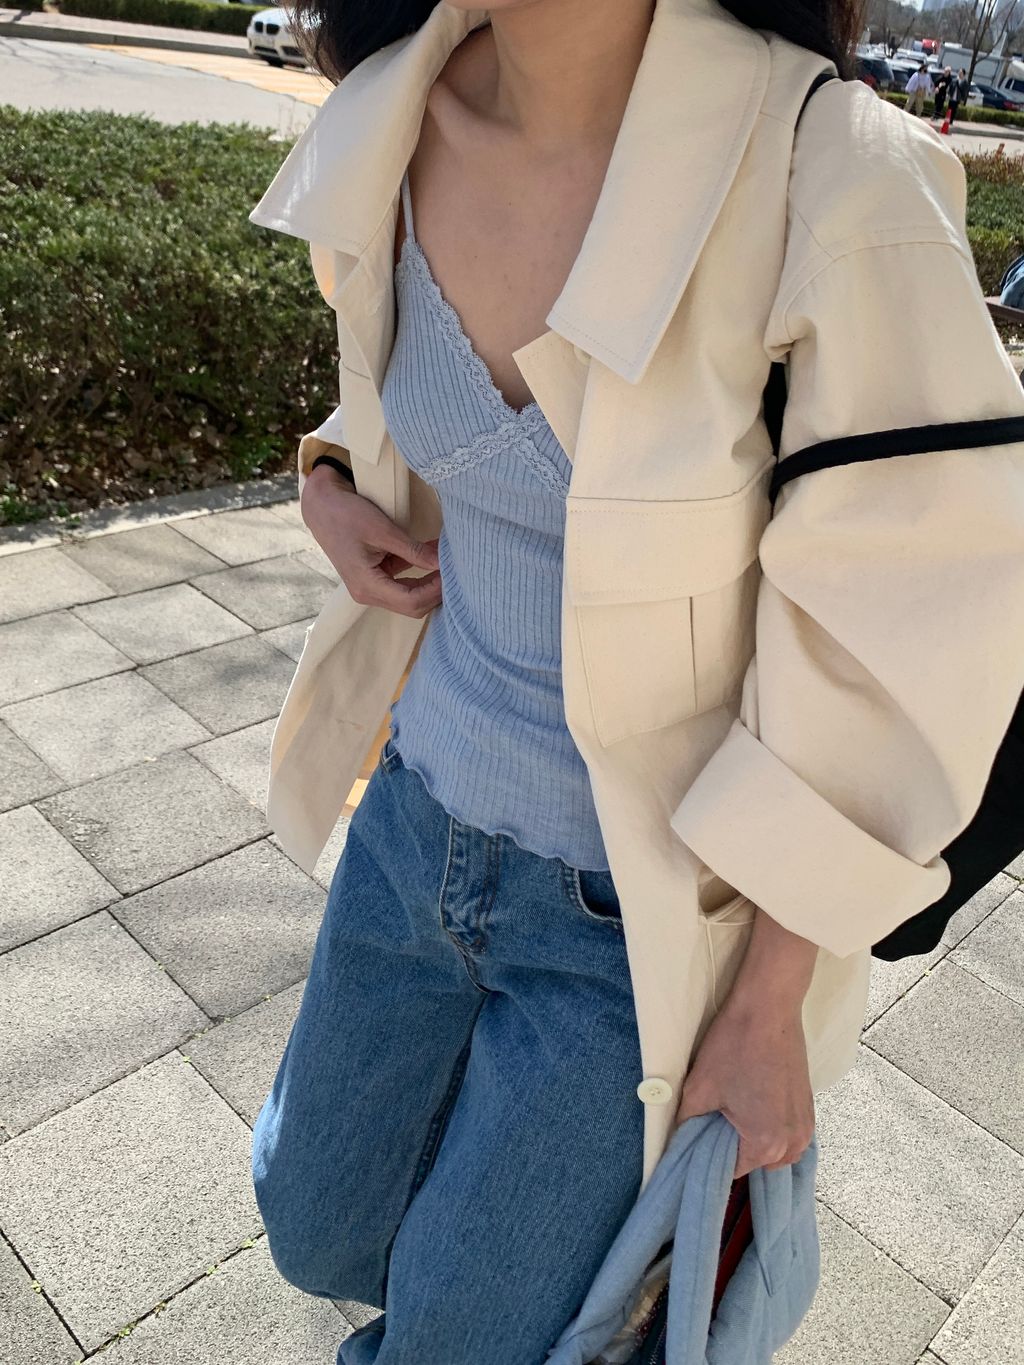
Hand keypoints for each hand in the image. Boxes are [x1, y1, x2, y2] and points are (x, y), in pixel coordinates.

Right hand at [301, 464, 441, 618]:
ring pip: (410, 597)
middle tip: (456, 569)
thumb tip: (443, 562)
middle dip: (436, 591)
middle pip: (412, 606)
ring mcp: (371, 587)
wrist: (322, 507)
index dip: (436, 591)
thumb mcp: (383, 530)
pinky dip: (420, 574)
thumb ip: (414, 550)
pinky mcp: (375, 578)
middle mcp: (368, 593)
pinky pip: (403, 584)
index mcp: (367, 586)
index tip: (453, 572)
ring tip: (448, 562)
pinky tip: (434, 557)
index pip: (411, 602)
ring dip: (430, 583)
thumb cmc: (346, 515)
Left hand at [675, 995, 814, 1178]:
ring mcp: (806, 1125)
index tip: (701, 1142)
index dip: (712, 1158)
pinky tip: (752, 1102)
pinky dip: (770, 1127)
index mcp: (766, 1145)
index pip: (732, 1171)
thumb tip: (677, 1144)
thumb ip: (686, 1126)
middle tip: (715, 1121)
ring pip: (775, 1150)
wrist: (769, 1008)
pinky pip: (787, 1133)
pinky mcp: (809, 1107)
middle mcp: (793, 1142)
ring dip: (755, 1140)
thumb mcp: (698, 1089)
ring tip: (734, 1111)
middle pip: (756, 1164)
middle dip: (734, 1148)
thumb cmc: (734, 1047)